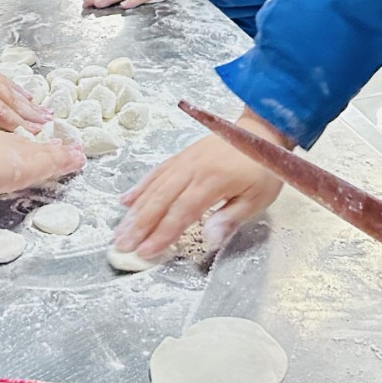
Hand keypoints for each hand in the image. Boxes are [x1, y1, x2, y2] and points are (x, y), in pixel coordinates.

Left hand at [0, 0, 50, 130]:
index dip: (19, 125)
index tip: (37, 136)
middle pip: (10, 99)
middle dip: (30, 114)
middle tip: (50, 126)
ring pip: (9, 87)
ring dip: (28, 101)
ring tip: (45, 111)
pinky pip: (2, 76)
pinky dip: (16, 86)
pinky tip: (23, 92)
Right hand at [113, 110, 287, 260]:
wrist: (260, 130)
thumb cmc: (262, 167)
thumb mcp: (257, 198)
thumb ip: (230, 218)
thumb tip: (209, 239)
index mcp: (212, 181)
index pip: (181, 212)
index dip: (162, 234)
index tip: (145, 252)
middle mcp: (192, 169)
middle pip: (160, 200)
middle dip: (139, 225)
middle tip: (121, 245)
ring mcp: (184, 160)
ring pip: (154, 187)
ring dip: (135, 210)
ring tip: (120, 230)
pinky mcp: (182, 155)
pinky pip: (157, 172)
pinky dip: (140, 187)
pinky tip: (127, 201)